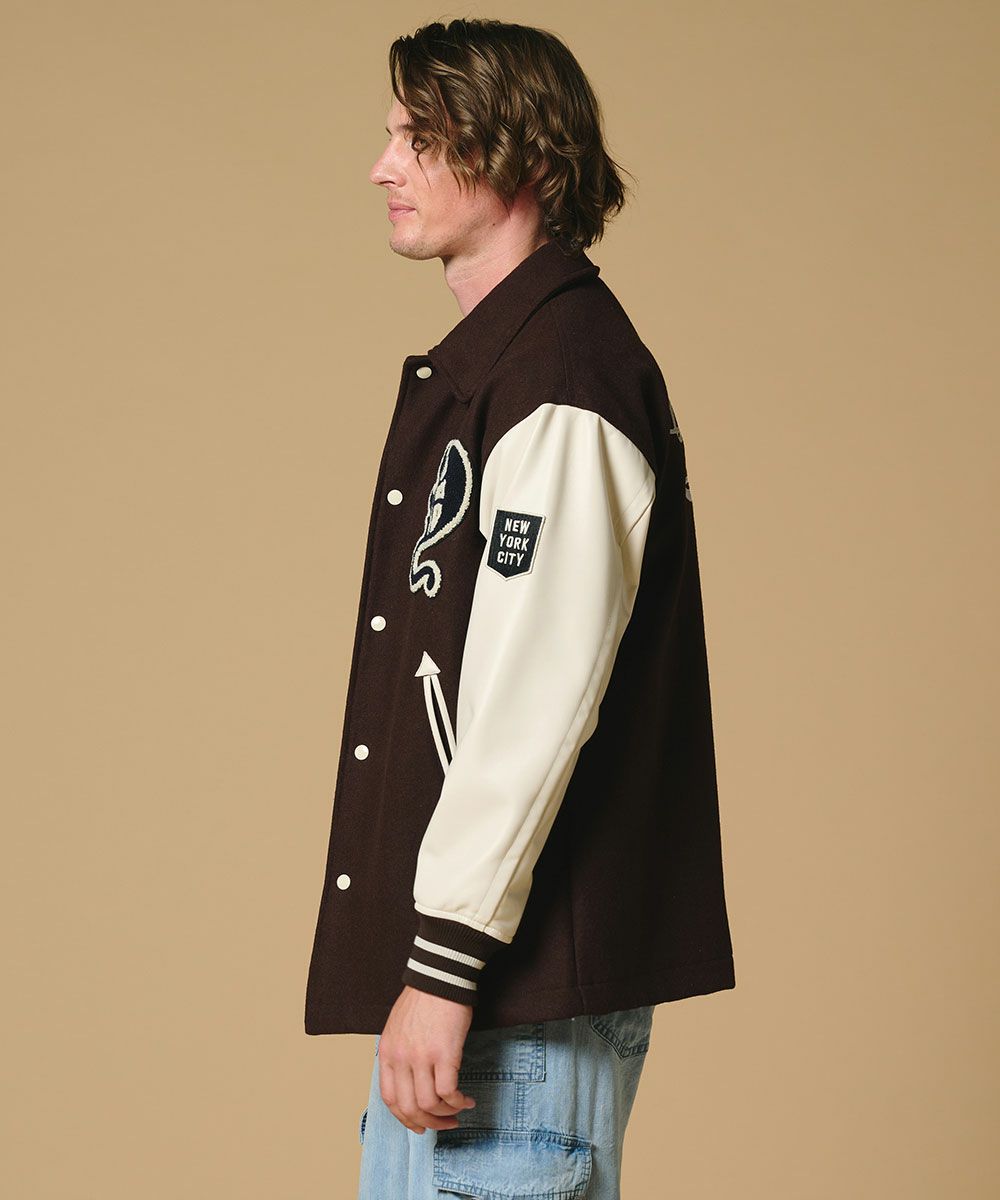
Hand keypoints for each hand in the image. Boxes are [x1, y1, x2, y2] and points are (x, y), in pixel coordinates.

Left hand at [377, 985, 477, 1133]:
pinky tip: (467, 1099)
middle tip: (445, 1124)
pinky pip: (448, 1091)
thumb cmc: (423, 998)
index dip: (405, 1119)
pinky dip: (458, 1101)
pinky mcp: (444, 1053)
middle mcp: (401, 1058)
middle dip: (428, 1123)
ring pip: (429, 1104)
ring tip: (459, 1110)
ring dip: (446, 1114)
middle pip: (409, 1108)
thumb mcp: (398, 1026)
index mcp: (387, 1052)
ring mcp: (421, 1057)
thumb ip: (399, 1053)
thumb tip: (409, 1080)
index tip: (420, 1125)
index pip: (390, 1099)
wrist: (440, 976)